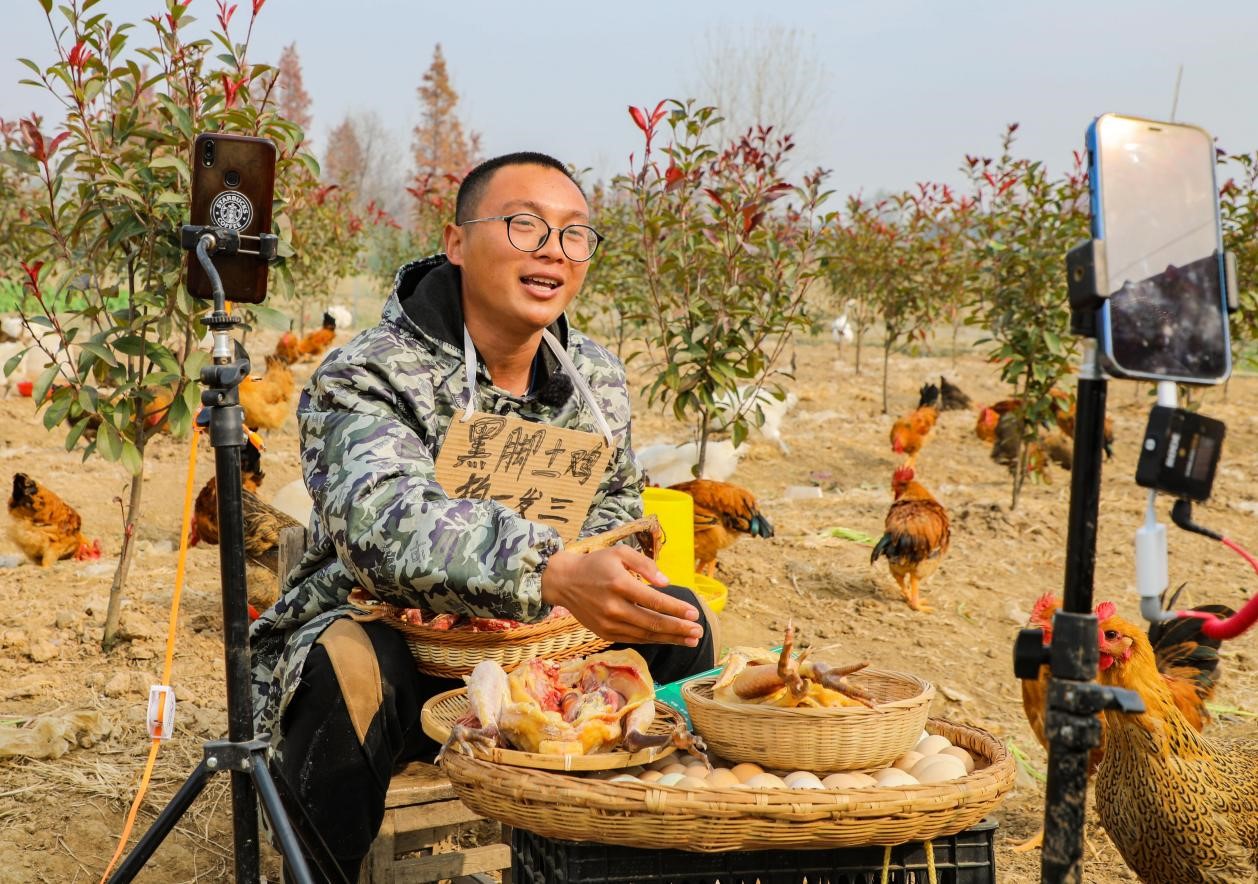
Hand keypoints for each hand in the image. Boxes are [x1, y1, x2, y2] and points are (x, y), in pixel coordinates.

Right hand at [540, 547, 701, 646]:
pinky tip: (669, 639)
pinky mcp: (604, 633)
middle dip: (678, 628)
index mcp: (619, 584)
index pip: (654, 601)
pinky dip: (653, 640)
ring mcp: (608, 623)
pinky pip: (633, 639)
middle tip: (699, 632)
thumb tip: (666, 584)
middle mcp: (613, 607)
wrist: (564, 581)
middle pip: (652, 622)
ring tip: (690, 640)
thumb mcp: (620, 553)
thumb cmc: (596, 563)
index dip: (676, 609)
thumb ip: (645, 564)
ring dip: (670, 639)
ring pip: (645, 635)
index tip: (695, 613)